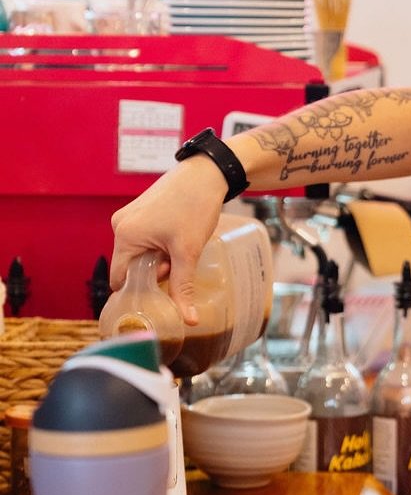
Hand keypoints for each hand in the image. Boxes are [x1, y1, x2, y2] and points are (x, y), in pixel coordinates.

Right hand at [109, 161, 226, 322]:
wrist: (206, 173)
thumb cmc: (195, 207)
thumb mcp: (188, 252)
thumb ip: (183, 287)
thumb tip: (189, 321)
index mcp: (124, 235)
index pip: (119, 278)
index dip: (139, 289)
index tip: (160, 291)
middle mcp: (120, 225)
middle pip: (130, 266)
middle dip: (152, 271)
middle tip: (177, 262)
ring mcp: (128, 216)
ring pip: (138, 253)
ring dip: (157, 257)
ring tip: (179, 246)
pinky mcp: (139, 210)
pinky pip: (142, 239)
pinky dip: (157, 244)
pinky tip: (176, 237)